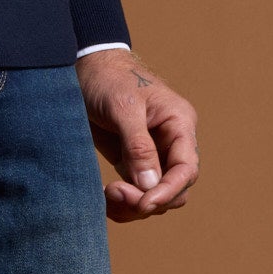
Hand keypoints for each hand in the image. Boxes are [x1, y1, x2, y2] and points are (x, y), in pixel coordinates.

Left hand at [76, 49, 199, 222]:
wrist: (85, 67)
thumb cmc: (108, 79)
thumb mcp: (123, 107)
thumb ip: (138, 146)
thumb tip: (150, 185)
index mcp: (179, 124)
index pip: (186, 169)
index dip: (168, 191)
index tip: (144, 203)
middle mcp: (171, 143)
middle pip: (174, 189)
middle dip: (147, 200)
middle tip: (113, 193)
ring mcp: (153, 154)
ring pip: (155, 196)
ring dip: (133, 206)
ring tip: (106, 195)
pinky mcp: (132, 162)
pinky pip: (136, 192)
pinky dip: (122, 202)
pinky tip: (103, 197)